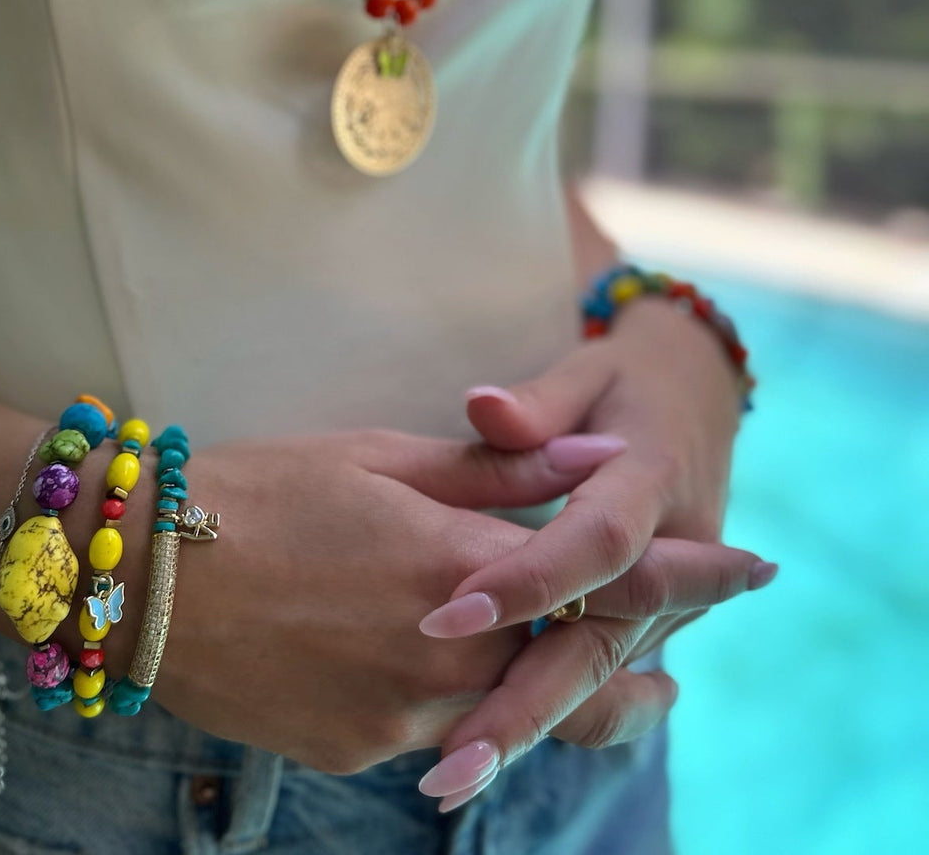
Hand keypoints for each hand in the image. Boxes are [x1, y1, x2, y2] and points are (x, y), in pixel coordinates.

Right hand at [123, 427, 636, 774]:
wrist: (143, 580)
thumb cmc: (259, 490)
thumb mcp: (377, 457)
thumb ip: (497, 471)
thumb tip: (597, 459)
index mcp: (456, 565)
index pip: (604, 574)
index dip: (686, 574)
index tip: (749, 569)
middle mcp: (443, 654)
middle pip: (582, 670)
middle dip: (643, 661)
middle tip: (678, 664)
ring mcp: (400, 717)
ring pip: (517, 714)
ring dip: (565, 697)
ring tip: (607, 692)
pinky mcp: (356, 752)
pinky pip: (440, 734)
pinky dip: (470, 708)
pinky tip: (461, 683)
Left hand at [415, 296, 775, 808]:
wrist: (697, 404)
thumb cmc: (625, 385)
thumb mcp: (587, 376)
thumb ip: (537, 404)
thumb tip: (482, 406)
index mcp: (651, 481)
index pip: (595, 543)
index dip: (529, 580)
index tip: (452, 611)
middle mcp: (671, 554)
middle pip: (599, 641)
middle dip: (524, 701)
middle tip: (451, 754)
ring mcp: (669, 600)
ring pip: (598, 674)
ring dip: (530, 722)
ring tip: (450, 770)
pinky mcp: (652, 623)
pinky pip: (601, 674)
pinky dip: (552, 709)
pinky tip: (484, 746)